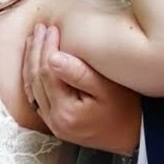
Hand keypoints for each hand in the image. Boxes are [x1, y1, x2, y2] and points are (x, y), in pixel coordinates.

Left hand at [24, 23, 141, 154]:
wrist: (134, 135)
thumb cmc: (125, 108)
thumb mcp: (107, 89)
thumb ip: (79, 73)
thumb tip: (52, 57)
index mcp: (66, 112)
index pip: (47, 72)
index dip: (46, 48)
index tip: (51, 28)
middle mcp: (54, 121)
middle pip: (36, 79)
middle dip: (35, 51)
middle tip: (38, 28)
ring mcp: (52, 124)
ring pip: (32, 88)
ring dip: (30, 62)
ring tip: (32, 40)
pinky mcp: (54, 123)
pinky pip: (35, 97)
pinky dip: (32, 77)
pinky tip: (33, 62)